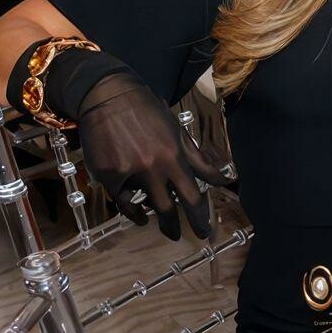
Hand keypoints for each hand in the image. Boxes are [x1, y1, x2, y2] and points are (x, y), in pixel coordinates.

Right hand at [72, 70, 230, 240]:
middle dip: (172, 227)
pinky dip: (127, 206)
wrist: (109, 96)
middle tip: (176, 236)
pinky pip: (119, 198)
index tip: (204, 231)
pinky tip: (134, 210)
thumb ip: (199, 160)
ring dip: (147, 216)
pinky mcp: (105, 174)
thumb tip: (226, 178)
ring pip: (139, 205)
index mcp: (173, 156)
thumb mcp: (178, 133)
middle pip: (166, 209)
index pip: (192, 196)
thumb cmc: (148, 113)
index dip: (199, 217)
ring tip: (151, 221)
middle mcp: (151, 167)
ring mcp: (126, 172)